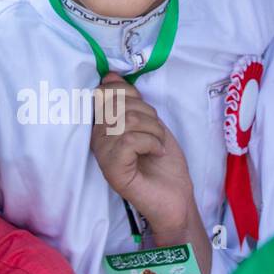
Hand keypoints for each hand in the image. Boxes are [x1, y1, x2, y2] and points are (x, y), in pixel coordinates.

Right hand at [90, 73, 195, 233]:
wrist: (176, 197)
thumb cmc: (163, 162)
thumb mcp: (150, 123)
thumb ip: (131, 102)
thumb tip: (110, 75)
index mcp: (103, 126)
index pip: (107, 92)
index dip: (131, 95)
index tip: (148, 116)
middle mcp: (98, 140)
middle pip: (117, 105)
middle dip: (147, 114)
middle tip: (156, 135)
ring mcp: (103, 156)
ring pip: (125, 121)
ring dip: (153, 131)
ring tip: (157, 146)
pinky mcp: (112, 170)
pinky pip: (129, 140)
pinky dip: (151, 143)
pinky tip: (156, 153)